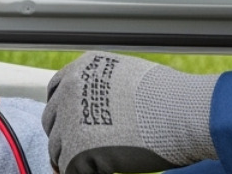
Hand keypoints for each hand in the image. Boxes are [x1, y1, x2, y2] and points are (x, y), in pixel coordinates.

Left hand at [42, 52, 217, 173]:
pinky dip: (85, 173)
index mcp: (81, 69)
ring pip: (57, 149)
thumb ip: (106, 88)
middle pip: (52, 121)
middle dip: (66, 135)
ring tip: (100, 163)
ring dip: (74, 158)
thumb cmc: (167, 96)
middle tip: (88, 149)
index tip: (74, 125)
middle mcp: (69, 90)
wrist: (179, 112)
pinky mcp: (75, 150)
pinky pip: (69, 170)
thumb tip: (105, 111)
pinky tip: (106, 172)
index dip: (64, 112)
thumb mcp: (128, 76)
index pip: (56, 91)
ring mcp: (68, 120)